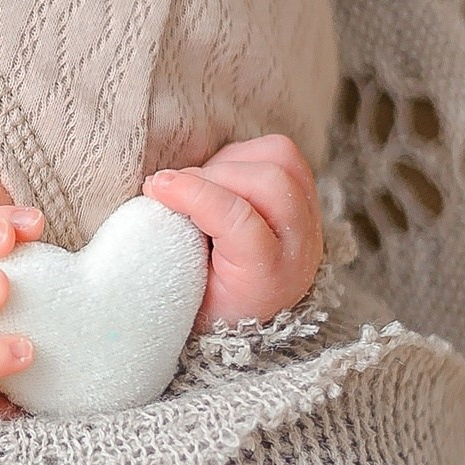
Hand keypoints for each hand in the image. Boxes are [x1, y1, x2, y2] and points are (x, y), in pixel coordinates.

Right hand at [143, 134, 323, 330]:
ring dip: (229, 162)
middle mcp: (300, 246)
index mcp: (268, 279)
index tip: (156, 188)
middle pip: (269, 182)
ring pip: (279, 160)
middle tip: (173, 188)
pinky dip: (244, 155)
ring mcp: (309, 217)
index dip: (195, 195)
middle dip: (212, 174)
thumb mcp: (185, 290)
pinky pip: (280, 153)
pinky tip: (222, 178)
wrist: (249, 311)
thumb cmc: (209, 301)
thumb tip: (157, 192)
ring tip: (200, 184)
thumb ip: (173, 247)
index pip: (239, 221)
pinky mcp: (305, 194)